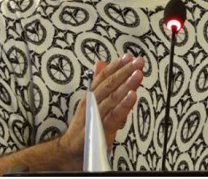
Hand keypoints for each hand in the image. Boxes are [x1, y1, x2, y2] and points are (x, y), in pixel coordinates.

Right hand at [58, 53, 144, 168]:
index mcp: (91, 96)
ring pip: (112, 97)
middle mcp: (92, 103)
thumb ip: (97, 82)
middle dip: (124, 71)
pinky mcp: (99, 130)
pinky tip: (132, 96)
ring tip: (138, 74)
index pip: (103, 76)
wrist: (69, 152)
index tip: (128, 56)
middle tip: (138, 61)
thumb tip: (101, 63)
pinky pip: (113, 116)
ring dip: (126, 84)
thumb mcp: (90, 102)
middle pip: (109, 84)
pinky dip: (123, 105)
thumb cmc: (83, 127)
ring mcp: (95, 116)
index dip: (116, 65)